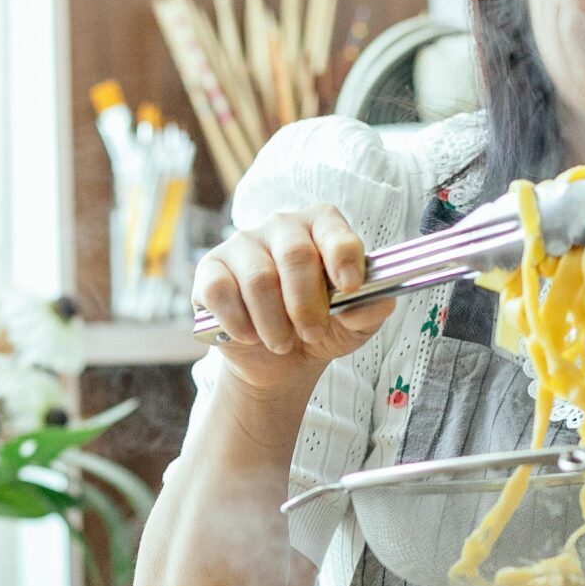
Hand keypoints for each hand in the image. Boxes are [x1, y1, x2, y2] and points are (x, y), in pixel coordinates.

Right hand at [192, 205, 395, 395]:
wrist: (279, 360)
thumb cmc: (323, 328)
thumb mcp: (356, 324)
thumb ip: (370, 309)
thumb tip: (373, 302)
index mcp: (321, 227)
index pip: (332, 229)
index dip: (342, 256)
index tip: (350, 287)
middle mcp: (281, 226)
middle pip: (295, 254)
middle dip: (306, 304)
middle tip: (311, 332)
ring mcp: (242, 244)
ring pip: (259, 279)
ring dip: (274, 323)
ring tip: (282, 343)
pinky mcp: (210, 269)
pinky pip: (220, 292)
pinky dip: (238, 323)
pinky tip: (249, 336)